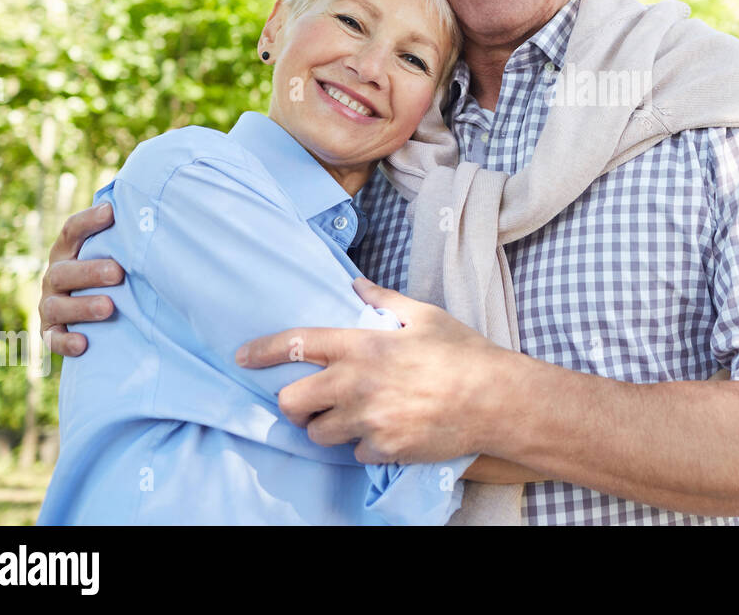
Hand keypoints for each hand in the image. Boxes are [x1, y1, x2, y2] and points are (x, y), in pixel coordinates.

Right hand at [40, 202, 123, 356]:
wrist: (99, 314)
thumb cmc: (115, 273)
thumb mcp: (117, 252)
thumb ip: (127, 235)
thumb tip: (156, 204)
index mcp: (69, 251)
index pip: (73, 231)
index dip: (89, 221)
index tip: (111, 212)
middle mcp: (56, 276)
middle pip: (65, 271)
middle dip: (90, 272)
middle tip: (118, 272)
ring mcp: (50, 304)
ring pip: (57, 306)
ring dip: (82, 307)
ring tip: (109, 308)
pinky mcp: (51, 332)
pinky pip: (52, 339)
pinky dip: (65, 342)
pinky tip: (83, 343)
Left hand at [236, 278, 517, 464]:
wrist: (495, 399)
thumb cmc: (463, 353)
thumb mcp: (426, 316)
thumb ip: (385, 300)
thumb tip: (357, 284)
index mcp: (363, 345)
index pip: (297, 345)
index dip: (263, 351)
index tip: (243, 357)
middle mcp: (357, 383)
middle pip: (291, 401)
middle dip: (294, 402)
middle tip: (312, 400)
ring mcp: (368, 420)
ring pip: (318, 434)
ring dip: (329, 427)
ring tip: (355, 416)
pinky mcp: (384, 449)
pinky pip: (355, 453)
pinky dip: (365, 445)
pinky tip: (387, 431)